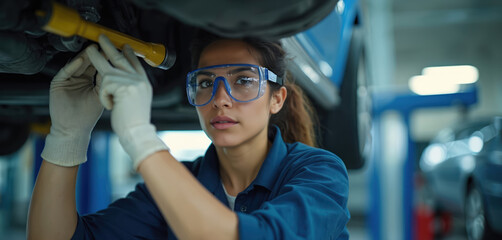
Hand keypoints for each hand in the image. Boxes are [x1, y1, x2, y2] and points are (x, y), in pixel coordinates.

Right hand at [41, 46, 103, 165]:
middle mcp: (79, 78)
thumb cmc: (89, 116)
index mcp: (90, 81)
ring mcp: (68, 80)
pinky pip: (65, 71)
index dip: (106, 59)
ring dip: (85, 57)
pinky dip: (72, 66)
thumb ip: (108, 83)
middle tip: (104, 45)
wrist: (74, 131)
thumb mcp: (102, 96)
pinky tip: (80, 61)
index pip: (98, 66)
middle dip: (96, 54)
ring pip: (77, 64)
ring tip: (93, 50)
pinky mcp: (57, 83)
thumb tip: (121, 69)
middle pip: (88, 62)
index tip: (115, 51)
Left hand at [87, 35, 167, 169]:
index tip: (125, 47)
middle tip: (102, 38)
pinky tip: (111, 106)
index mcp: (144, 84)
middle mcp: (140, 81)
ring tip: (89, 50)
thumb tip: (122, 80)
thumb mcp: (136, 102)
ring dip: (96, 60)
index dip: (129, 54)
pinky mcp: (122, 87)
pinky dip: (104, 97)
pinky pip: (105, 86)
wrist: (137, 133)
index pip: (136, 65)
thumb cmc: (135, 123)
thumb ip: (132, 89)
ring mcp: (132, 82)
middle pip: (123, 60)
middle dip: (110, 47)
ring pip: (108, 68)